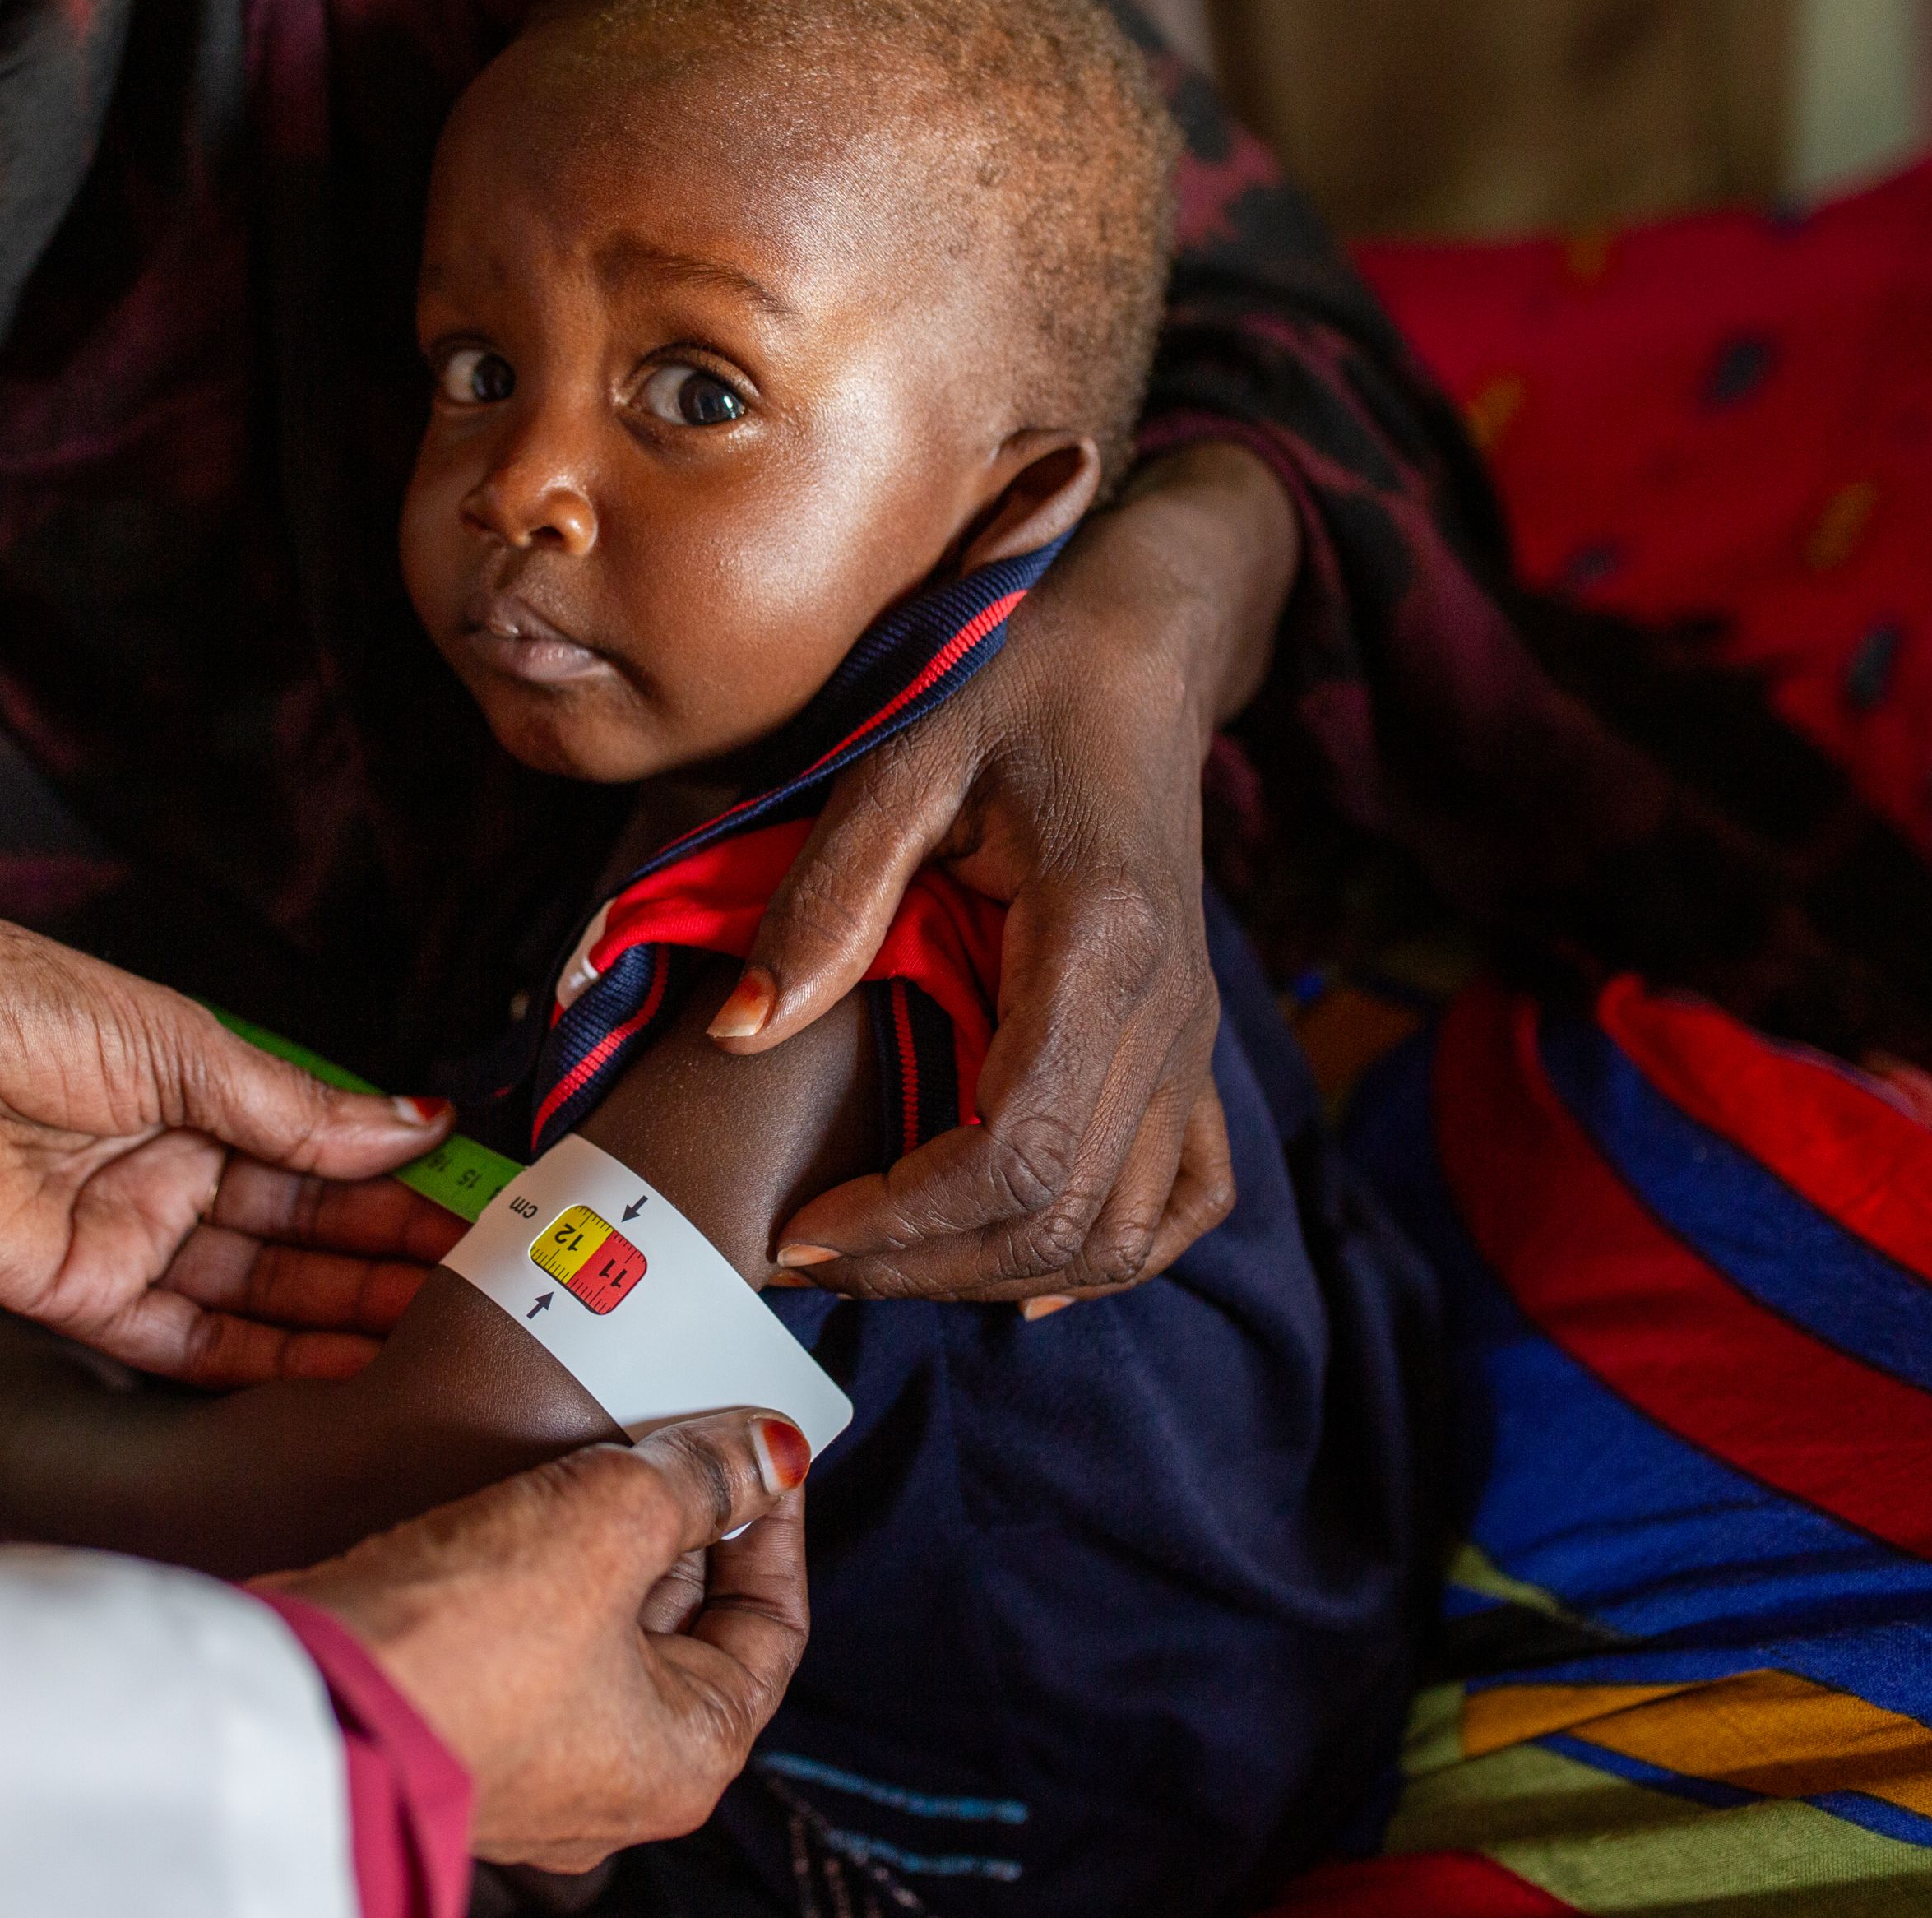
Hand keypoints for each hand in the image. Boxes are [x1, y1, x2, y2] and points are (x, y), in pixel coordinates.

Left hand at [0, 853, 462, 1383]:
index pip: (325, 1152)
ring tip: (443, 1341)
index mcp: (196, 1091)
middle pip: (304, 1232)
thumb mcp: (175, 1039)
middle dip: (394, 1262)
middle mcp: (168, 1170)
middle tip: (492, 1293)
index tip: (488, 1209)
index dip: (403, 1183)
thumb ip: (295, 1107)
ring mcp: (126, 1237)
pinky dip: (264, 1362)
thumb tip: (418, 1123)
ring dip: (348, 1319)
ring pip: (262, 1293)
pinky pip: (187, 1346)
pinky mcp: (76, 1299)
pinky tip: (343, 1374)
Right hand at [260, 1410, 812, 1870]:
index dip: (772, 1520)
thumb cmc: (468, 1638)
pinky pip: (526, 1629)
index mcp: (686, 1757)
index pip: (772, 1627)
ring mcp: (532, 1756)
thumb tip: (773, 1449)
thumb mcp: (609, 1523)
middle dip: (682, 1516)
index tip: (759, 1443)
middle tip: (673, 1422)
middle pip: (686, 1621)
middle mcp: (616, 1777)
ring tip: (596, 1438)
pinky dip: (536, 1558)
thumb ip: (701, 1477)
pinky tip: (522, 1488)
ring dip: (603, 1529)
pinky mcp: (458, 1718)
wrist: (305, 1700)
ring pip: (601, 1620)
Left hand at [718, 442, 1297, 1304]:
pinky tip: (1025, 1278)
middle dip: (924, 1268)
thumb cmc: (1013, 687)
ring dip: (999, 1274)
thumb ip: (827, 900)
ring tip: (880, 1265)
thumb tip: (741, 1035)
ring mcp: (1191, 1038)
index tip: (797, 1236)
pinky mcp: (1189, 1044)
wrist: (1135, 653)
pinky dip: (1111, 1253)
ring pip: (1124, 1229)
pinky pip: (1185, 1193)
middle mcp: (1167, 1014)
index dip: (903, 1224)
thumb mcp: (901, 761)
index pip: (1018, 1152)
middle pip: (1064, 1215)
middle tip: (804, 1261)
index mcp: (1099, 946)